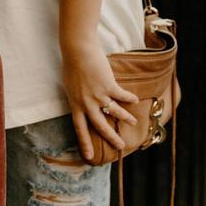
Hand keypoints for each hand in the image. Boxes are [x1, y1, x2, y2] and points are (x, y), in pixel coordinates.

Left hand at [62, 43, 139, 161]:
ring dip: (125, 118)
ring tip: (134, 122)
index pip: (79, 128)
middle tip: (120, 147)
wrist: (77, 49)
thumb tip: (85, 104)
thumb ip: (78, 97)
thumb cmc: (72, 64)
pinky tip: (135, 100)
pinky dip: (129, 98)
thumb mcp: (70, 85)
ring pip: (115, 112)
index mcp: (75, 104)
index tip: (88, 156)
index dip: (85, 143)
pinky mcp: (108, 85)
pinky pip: (121, 95)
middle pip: (100, 126)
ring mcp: (98, 95)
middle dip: (111, 137)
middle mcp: (86, 103)